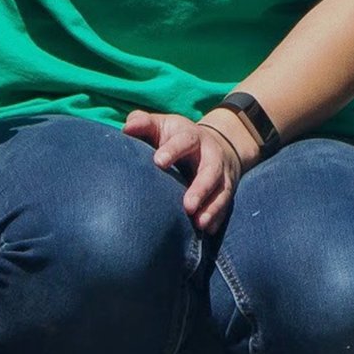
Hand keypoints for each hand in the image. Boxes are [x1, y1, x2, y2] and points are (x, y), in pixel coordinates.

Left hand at [127, 110, 244, 232]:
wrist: (218, 143)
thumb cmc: (177, 137)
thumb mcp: (162, 125)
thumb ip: (143, 123)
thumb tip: (127, 128)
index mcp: (192, 136)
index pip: (185, 141)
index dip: (173, 150)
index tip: (158, 162)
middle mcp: (211, 155)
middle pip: (210, 170)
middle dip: (200, 187)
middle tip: (187, 206)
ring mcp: (222, 174)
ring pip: (222, 190)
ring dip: (212, 207)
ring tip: (199, 224)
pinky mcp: (226, 190)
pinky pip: (225, 204)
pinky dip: (217, 217)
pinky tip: (208, 230)